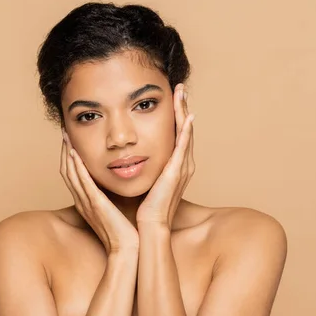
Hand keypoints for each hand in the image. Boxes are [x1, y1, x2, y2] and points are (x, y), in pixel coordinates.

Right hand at [60, 129, 138, 254]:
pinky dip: (76, 167)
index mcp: (86, 201)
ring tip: (66, 137)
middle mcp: (82, 200)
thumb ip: (111, 196)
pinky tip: (75, 153)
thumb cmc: (125, 231)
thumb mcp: (114, 209)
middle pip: (66, 171)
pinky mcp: (95, 204)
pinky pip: (82, 182)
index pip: (72, 175)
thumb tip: (117, 181)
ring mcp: (86, 202)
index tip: (70, 141)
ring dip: (67, 154)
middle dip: (64, 151)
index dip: (69, 157)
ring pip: (70, 174)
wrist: (127, 249)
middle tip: (64, 132)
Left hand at [136, 83, 194, 228]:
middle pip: (184, 129)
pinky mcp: (176, 174)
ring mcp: (181, 169)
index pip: (176, 135)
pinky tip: (187, 117)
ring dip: (184, 112)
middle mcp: (182, 165)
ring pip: (185, 133)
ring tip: (182, 93)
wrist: (148, 227)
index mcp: (174, 167)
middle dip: (182, 107)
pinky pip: (183, 148)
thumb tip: (128, 155)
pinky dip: (186, 131)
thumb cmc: (144, 208)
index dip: (175, 116)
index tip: (171, 97)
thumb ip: (142, 167)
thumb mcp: (145, 181)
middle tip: (180, 88)